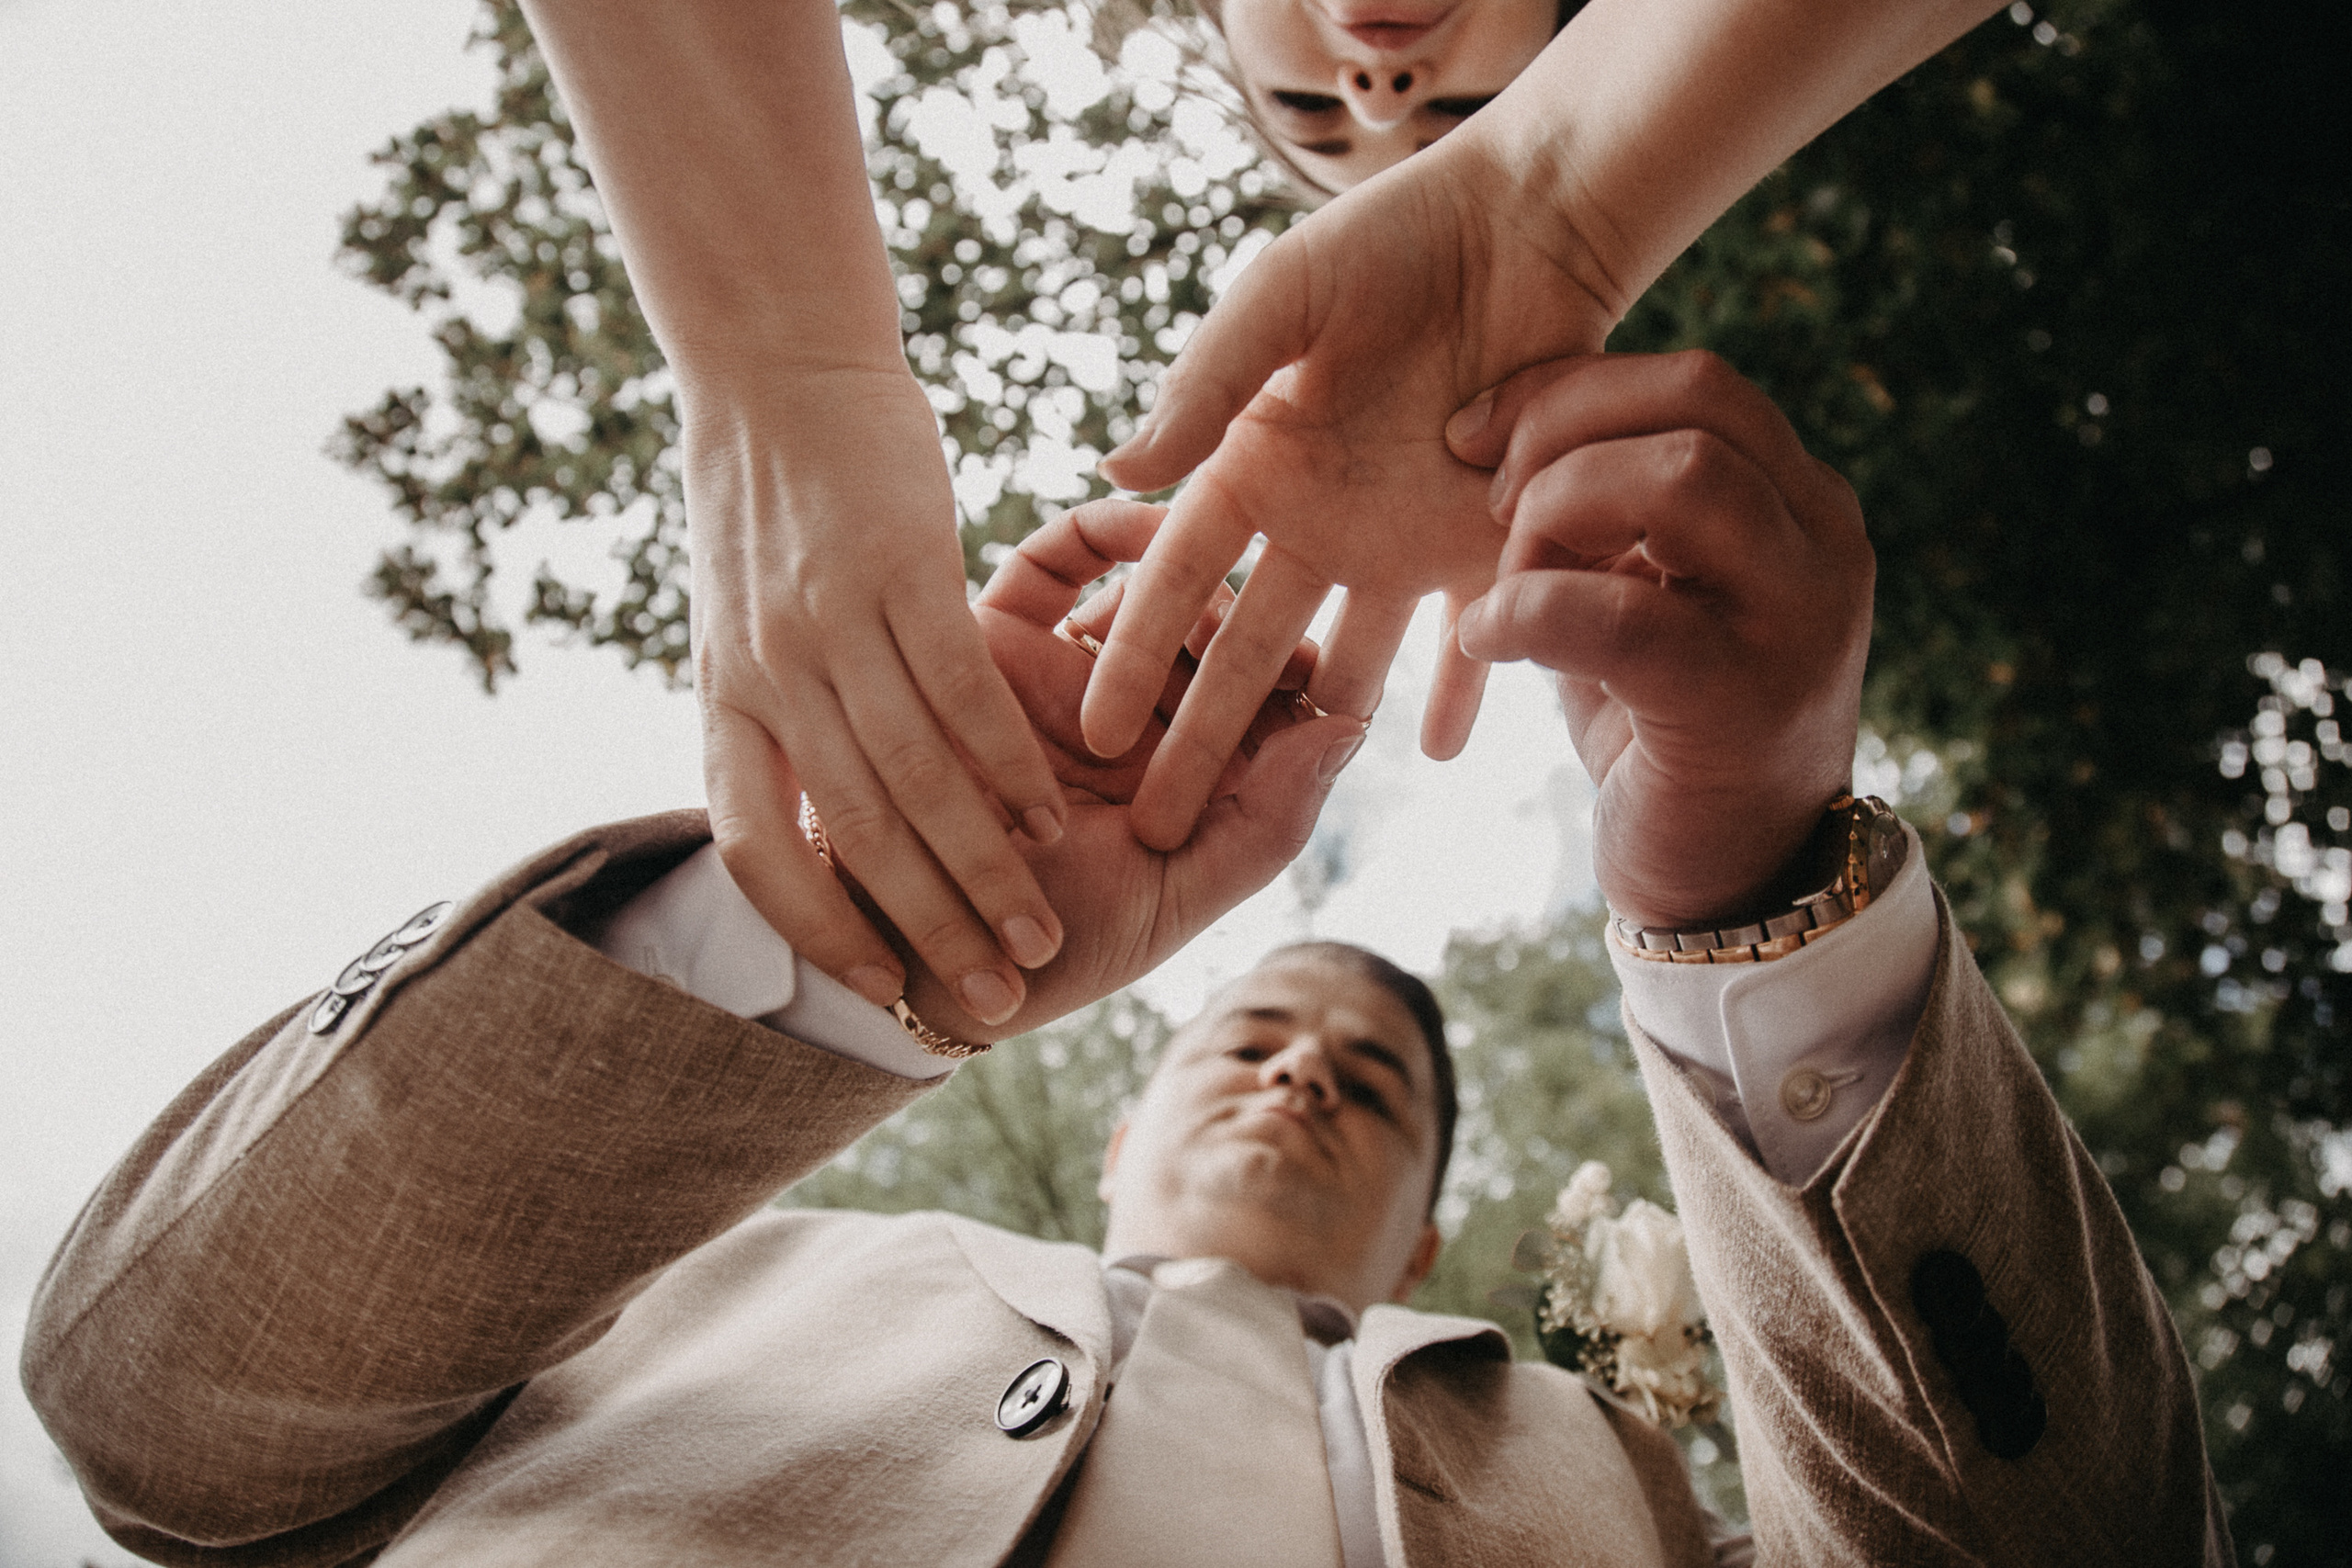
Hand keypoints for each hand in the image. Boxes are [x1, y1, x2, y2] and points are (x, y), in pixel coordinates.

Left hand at [689, 366, 1071, 1025]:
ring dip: (982, 871)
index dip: (813, 927)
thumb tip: (820, 801)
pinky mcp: (898, 569)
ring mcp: (830, 624)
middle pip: (852, 834)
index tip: (876, 987)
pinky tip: (1054, 816)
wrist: (776, 366)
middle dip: (926, 930)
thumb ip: (780, 710)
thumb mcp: (744, 622)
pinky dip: (1009, 767)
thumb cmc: (774, 502)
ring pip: (915, 781)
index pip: (755, 849)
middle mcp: (767, 676)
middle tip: (991, 1002)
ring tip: (1035, 934)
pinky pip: (961, 695)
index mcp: (725, 699)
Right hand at [868, 499, 1367, 1041]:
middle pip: (1210, 628)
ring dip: (1182, 573)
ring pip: (1145, 586)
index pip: (1265, 696)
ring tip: (1198, 595)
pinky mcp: (996, 635)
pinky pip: (1056, 560)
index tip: (1325, 667)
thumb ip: (1267, 823)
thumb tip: (1350, 727)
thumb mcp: (1176, 897)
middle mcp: (1137, 713)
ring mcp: (1070, 671)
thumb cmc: (1054, 949)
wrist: (918, 956)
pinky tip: (1145, 529)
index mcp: (1192, 772)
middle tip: (1261, 613)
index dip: (1301, 671)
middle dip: (1243, 615)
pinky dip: (1104, 531)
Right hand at [1084, 135, 1622, 849]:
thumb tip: (1120, 466)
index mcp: (1255, 467)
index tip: (1087, 728)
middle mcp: (1316, 523)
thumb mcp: (1285, 297)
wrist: (1521, 228)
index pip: (1179, 576)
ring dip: (1313, 735)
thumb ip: (1213, 378)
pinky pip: (1472, 636)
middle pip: (1246, 649)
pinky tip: (1442, 755)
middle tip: (1156, 825)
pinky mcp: (1485, 543)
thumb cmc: (1389, 241)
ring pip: (1347, 661)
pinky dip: (1463, 690)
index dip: (1133, 650)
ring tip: (1276, 815)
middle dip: (1200, 736)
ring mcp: (1399, 543)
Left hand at [1446, 352, 1871, 929]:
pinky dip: (1525, 612)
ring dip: (1557, 513)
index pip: (1696, 383)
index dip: (1570, 389)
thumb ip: (1616, 517)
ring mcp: (1797, 618)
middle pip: (1696, 399)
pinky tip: (1483, 643)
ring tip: (1507, 586)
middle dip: (1561, 432)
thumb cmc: (1670, 736)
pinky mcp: (1739, 700)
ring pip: (1680, 478)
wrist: (1733, 888)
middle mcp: (1822, 543)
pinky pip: (1619, 613)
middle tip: (1488, 506)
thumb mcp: (1649, 600)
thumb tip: (1520, 431)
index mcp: (1801, 503)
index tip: (1477, 438)